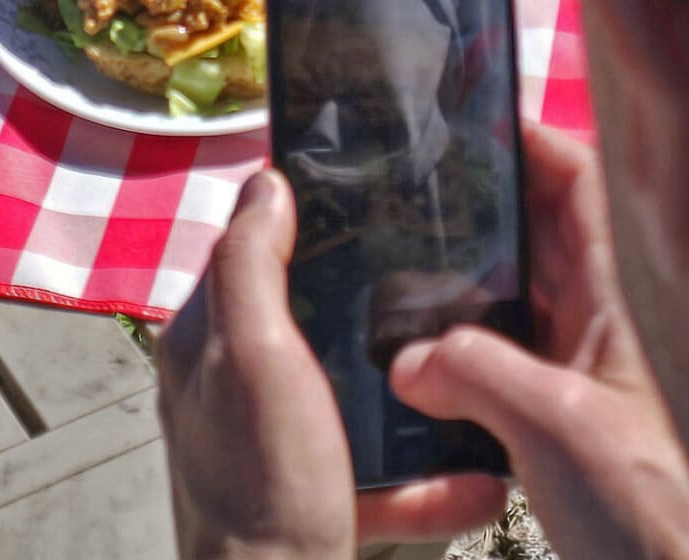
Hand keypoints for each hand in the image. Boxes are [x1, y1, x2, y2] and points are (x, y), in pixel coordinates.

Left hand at [157, 167, 507, 559]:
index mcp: (207, 346)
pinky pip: (381, 480)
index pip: (252, 254)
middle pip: (315, 324)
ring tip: (474, 374)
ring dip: (417, 400)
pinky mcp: (315, 506)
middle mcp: (234, 394)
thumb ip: (253, 266)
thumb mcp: (254, 356)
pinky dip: (428, 482)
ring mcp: (276, 453)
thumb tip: (267, 182)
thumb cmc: (263, 486)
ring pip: (356, 404)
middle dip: (377, 308)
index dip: (304, 219)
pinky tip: (481, 480)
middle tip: (443, 279)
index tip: (373, 194)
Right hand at [388, 121, 688, 559]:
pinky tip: (417, 360)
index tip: (471, 118)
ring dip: (467, 283)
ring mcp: (585, 373)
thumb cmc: (648, 510)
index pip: (581, 184)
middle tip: (413, 184)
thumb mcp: (556, 427)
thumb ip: (477, 373)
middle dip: (482, 207)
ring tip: (399, 262)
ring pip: (520, 299)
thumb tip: (406, 355)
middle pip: (540, 235)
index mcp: (624, 298)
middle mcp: (606, 323)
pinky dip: (465, 350)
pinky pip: (507, 361)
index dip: (531, 141)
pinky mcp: (565, 423)